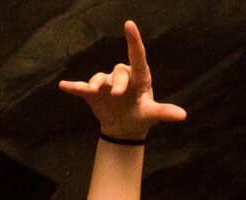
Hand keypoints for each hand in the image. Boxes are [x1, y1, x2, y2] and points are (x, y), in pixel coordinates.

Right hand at [58, 20, 187, 139]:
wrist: (124, 128)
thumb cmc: (141, 117)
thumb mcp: (152, 115)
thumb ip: (165, 112)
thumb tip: (183, 115)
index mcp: (140, 78)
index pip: (137, 56)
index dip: (133, 40)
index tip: (129, 24)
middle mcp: (123, 77)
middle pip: (119, 72)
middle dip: (117, 82)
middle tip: (118, 95)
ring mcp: (107, 84)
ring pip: (100, 79)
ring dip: (96, 85)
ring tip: (94, 92)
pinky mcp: (93, 94)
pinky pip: (82, 88)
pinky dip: (73, 87)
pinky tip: (63, 85)